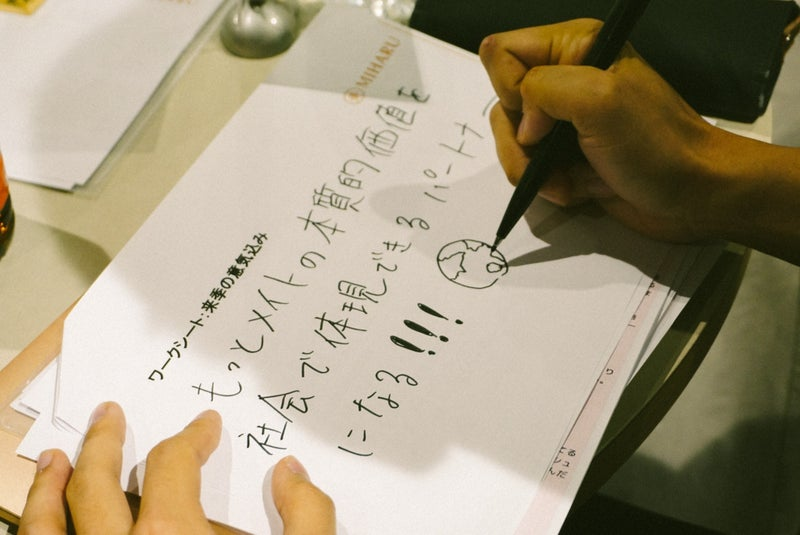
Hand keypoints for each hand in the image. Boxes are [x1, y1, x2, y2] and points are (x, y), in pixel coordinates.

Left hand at [19, 401, 335, 534]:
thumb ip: (309, 515)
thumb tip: (291, 472)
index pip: (172, 464)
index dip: (192, 436)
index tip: (205, 428)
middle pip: (95, 483)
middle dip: (104, 442)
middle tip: (109, 415)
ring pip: (45, 527)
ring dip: (48, 487)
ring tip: (58, 459)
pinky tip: (38, 528)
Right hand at [478, 19, 718, 242]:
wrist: (694, 195)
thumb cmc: (657, 145)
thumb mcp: (599, 100)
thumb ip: (543, 88)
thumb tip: (521, 122)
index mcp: (574, 47)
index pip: (502, 54)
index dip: (509, 90)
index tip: (541, 121)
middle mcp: (566, 77)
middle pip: (502, 102)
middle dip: (519, 141)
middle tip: (546, 160)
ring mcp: (565, 120)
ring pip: (512, 141)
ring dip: (534, 170)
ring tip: (567, 183)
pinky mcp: (568, 155)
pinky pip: (532, 169)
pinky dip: (549, 185)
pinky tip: (579, 190)